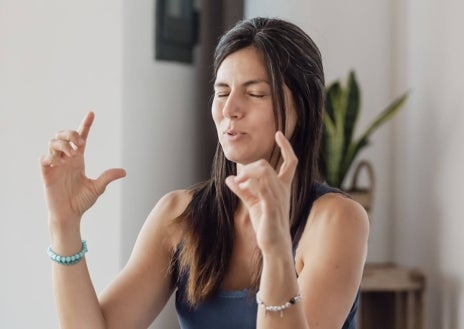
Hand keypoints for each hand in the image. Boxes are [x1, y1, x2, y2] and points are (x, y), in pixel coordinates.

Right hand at [40, 112, 125, 226]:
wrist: (69, 215)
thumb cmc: (81, 201)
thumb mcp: (97, 188)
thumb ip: (108, 177)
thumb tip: (124, 171)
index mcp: (78, 160)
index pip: (81, 138)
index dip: (85, 125)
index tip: (92, 113)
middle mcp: (66, 160)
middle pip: (63, 135)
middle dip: (70, 133)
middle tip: (80, 143)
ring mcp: (55, 165)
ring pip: (53, 143)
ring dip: (62, 144)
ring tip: (71, 153)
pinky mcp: (47, 174)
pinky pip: (44, 158)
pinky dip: (51, 156)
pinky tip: (59, 162)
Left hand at [225, 131, 297, 253]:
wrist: (274, 245)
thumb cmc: (266, 224)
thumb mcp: (253, 203)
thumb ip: (242, 190)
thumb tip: (229, 179)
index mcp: (282, 187)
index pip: (291, 162)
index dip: (286, 147)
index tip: (279, 134)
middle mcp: (282, 190)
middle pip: (267, 165)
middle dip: (249, 167)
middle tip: (238, 181)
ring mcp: (277, 198)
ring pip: (263, 172)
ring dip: (245, 176)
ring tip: (237, 186)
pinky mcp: (271, 208)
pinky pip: (261, 188)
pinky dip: (247, 184)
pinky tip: (237, 186)